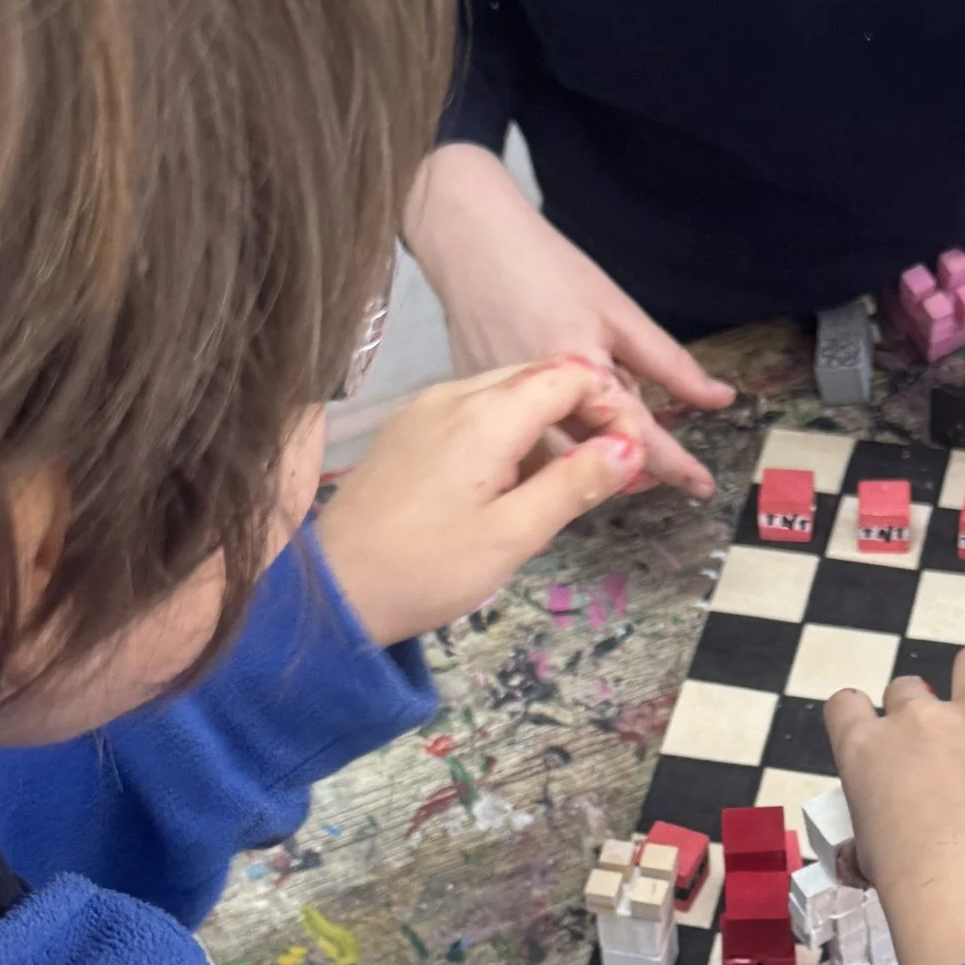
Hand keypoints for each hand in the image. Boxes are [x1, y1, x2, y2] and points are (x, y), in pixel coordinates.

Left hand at [317, 357, 650, 644]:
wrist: (335, 588)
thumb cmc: (428, 569)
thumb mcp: (514, 535)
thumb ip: (573, 483)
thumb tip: (629, 447)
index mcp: (487, 416)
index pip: (570, 375)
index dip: (611, 406)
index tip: (627, 454)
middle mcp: (453, 394)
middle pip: (537, 375)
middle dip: (581, 410)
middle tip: (605, 464)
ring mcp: (424, 407)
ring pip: (503, 390)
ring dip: (544, 420)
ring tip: (561, 477)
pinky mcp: (405, 429)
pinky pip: (470, 408)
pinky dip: (504, 428)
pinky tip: (507, 477)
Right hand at [406, 141, 731, 497]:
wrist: (471, 247)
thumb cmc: (550, 270)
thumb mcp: (619, 313)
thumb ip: (670, 364)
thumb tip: (720, 399)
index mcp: (580, 376)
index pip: (637, 437)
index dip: (675, 466)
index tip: (703, 487)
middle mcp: (537, 404)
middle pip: (592, 466)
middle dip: (628, 470)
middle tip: (657, 463)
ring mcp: (501, 412)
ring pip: (555, 466)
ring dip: (590, 464)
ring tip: (611, 440)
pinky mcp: (477, 413)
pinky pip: (523, 447)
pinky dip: (554, 446)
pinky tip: (565, 424)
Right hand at [824, 647, 964, 964]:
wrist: (964, 879)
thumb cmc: (910, 878)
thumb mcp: (869, 853)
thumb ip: (872, 832)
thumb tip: (866, 854)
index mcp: (864, 748)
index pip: (845, 704)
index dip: (859, 716)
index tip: (875, 735)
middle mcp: (913, 720)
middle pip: (907, 687)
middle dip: (921, 712)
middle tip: (938, 751)